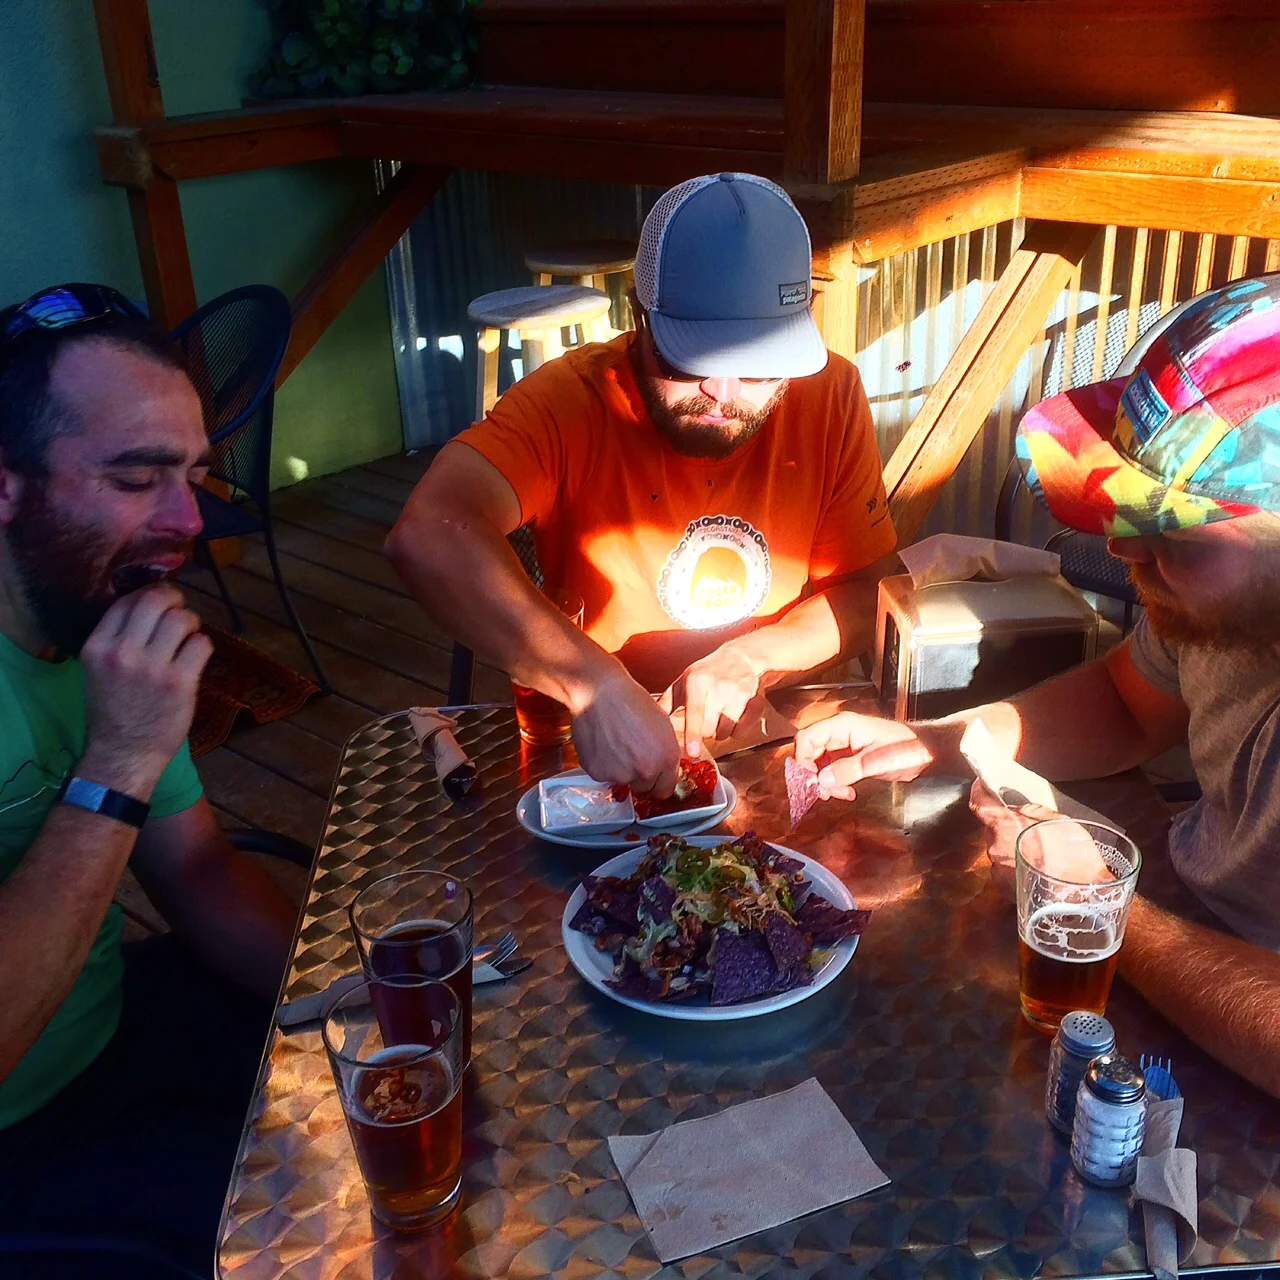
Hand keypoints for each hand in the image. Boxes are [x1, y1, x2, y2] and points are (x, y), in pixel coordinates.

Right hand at [79, 585, 212, 795]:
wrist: (123, 754)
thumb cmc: (112, 711)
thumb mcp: (99, 669)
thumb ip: (117, 638)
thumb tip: (147, 606)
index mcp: (97, 647)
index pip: (125, 602)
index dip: (147, 594)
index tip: (159, 601)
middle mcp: (122, 652)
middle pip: (154, 601)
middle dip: (172, 598)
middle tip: (179, 608)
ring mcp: (153, 667)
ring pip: (181, 619)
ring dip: (190, 622)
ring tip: (188, 635)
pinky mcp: (180, 682)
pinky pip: (201, 644)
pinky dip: (203, 645)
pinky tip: (196, 656)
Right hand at [572, 666, 681, 797]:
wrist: (600, 692)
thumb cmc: (632, 702)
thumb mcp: (662, 726)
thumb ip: (665, 753)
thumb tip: (663, 771)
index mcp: (666, 759)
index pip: (665, 790)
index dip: (658, 782)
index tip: (652, 777)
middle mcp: (646, 771)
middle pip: (643, 788)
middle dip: (638, 776)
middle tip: (629, 754)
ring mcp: (620, 775)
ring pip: (622, 781)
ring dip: (619, 769)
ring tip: (614, 743)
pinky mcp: (598, 773)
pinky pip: (603, 775)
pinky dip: (602, 764)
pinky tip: (601, 744)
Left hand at [660, 642, 764, 759]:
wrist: (739, 657)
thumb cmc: (705, 673)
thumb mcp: (682, 682)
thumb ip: (666, 703)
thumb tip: (647, 722)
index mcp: (697, 681)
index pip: (695, 712)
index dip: (693, 734)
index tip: (692, 752)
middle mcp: (719, 686)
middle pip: (710, 728)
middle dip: (705, 731)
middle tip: (705, 719)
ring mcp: (738, 693)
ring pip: (727, 732)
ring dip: (721, 731)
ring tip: (719, 716)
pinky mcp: (754, 700)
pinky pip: (744, 729)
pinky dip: (738, 730)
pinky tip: (735, 717)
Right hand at [793, 711, 932, 800]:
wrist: (926, 752)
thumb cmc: (906, 748)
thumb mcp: (876, 761)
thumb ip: (848, 770)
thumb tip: (822, 779)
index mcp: (843, 726)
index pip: (807, 738)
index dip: (803, 759)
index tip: (810, 779)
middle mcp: (839, 733)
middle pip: (810, 751)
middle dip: (814, 774)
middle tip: (823, 791)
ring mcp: (844, 744)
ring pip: (820, 763)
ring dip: (825, 781)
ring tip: (839, 794)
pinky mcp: (849, 756)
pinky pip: (832, 769)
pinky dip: (835, 783)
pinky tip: (846, 792)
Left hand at [968, 780, 1112, 898]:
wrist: (1080, 903)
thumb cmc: (1074, 859)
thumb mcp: (1060, 822)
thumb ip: (1033, 812)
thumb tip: (1018, 810)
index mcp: (1005, 827)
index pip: (980, 804)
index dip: (980, 793)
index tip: (983, 786)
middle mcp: (994, 849)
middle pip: (993, 830)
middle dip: (1007, 826)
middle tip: (1031, 828)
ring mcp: (998, 872)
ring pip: (1000, 851)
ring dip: (1013, 849)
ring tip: (1040, 854)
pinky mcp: (1004, 891)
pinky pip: (1007, 871)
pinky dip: (1017, 868)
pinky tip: (1038, 872)